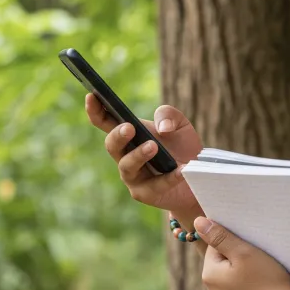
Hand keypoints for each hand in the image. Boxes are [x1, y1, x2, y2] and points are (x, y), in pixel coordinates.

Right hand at [85, 94, 203, 213]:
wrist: (198, 176)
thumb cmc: (182, 147)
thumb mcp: (180, 124)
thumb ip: (169, 115)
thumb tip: (162, 127)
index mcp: (129, 134)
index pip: (105, 121)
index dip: (95, 110)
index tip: (91, 96)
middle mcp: (125, 155)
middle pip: (111, 145)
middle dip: (118, 135)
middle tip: (129, 127)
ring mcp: (133, 176)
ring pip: (126, 166)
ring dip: (138, 155)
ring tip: (153, 146)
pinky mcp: (146, 193)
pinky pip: (155, 185)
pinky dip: (168, 177)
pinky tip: (180, 170)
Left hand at [195, 217, 289, 289]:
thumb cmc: (267, 281)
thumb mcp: (243, 252)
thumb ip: (219, 237)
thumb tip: (198, 223)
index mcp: (209, 275)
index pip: (214, 247)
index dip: (232, 242)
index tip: (248, 247)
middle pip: (221, 263)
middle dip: (236, 258)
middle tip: (256, 259)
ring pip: (229, 277)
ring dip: (241, 272)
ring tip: (260, 274)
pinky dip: (246, 287)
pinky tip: (260, 287)